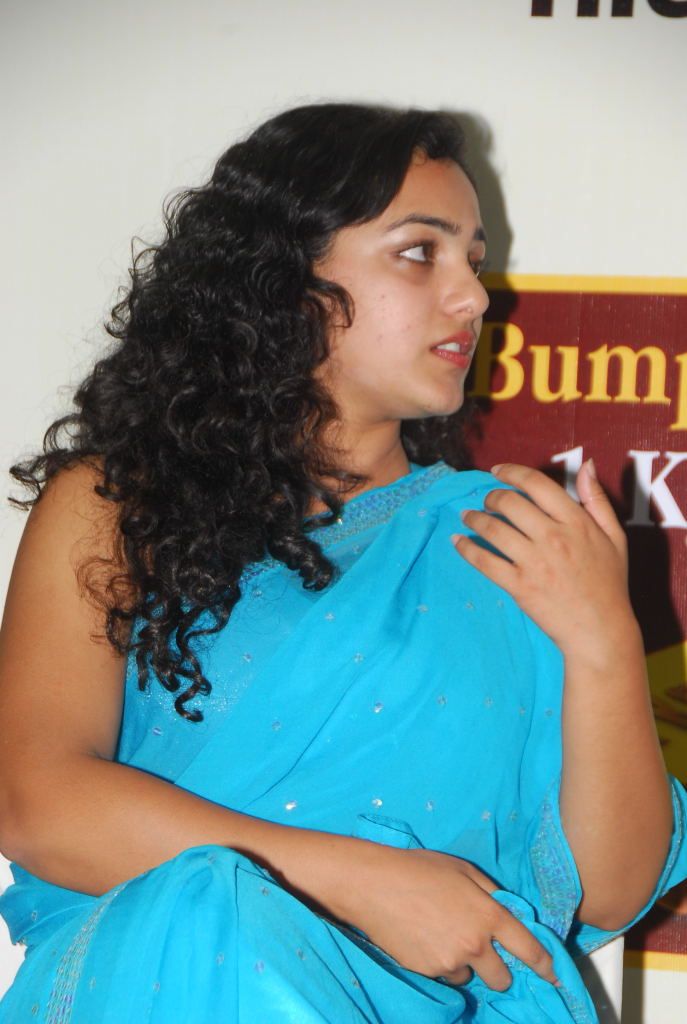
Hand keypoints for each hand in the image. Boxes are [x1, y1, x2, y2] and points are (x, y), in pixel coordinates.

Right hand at [345, 846, 557, 990]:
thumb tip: (509, 910)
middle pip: (502, 977)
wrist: (374, 885)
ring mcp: (450, 962)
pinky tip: (425, 939)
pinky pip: (445, 975)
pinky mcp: (428, 972)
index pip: (528, 947)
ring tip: (442, 935)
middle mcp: (474, 944)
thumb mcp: (462, 870)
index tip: (552, 975)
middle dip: (498, 969)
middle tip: (483, 951)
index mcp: (488, 914)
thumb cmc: (419, 868)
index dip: (544, 964)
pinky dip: (441, 963)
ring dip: (465, 963)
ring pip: (470, 975)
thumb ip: (491, 892)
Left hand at [452, 461, 637, 666]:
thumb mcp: (614, 537)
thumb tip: (586, 465)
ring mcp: (534, 562)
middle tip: (486, 501)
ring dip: (474, 518)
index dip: (512, 472)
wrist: (600, 630)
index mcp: (576, 522)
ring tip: (467, 517)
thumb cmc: (608, 583)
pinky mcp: (519, 585)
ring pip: (493, 528)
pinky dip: (466, 548)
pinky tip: (457, 541)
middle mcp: (552, 537)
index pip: (537, 484)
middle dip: (491, 496)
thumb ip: (597, 499)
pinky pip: (484, 561)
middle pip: (509, 502)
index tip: (498, 471)